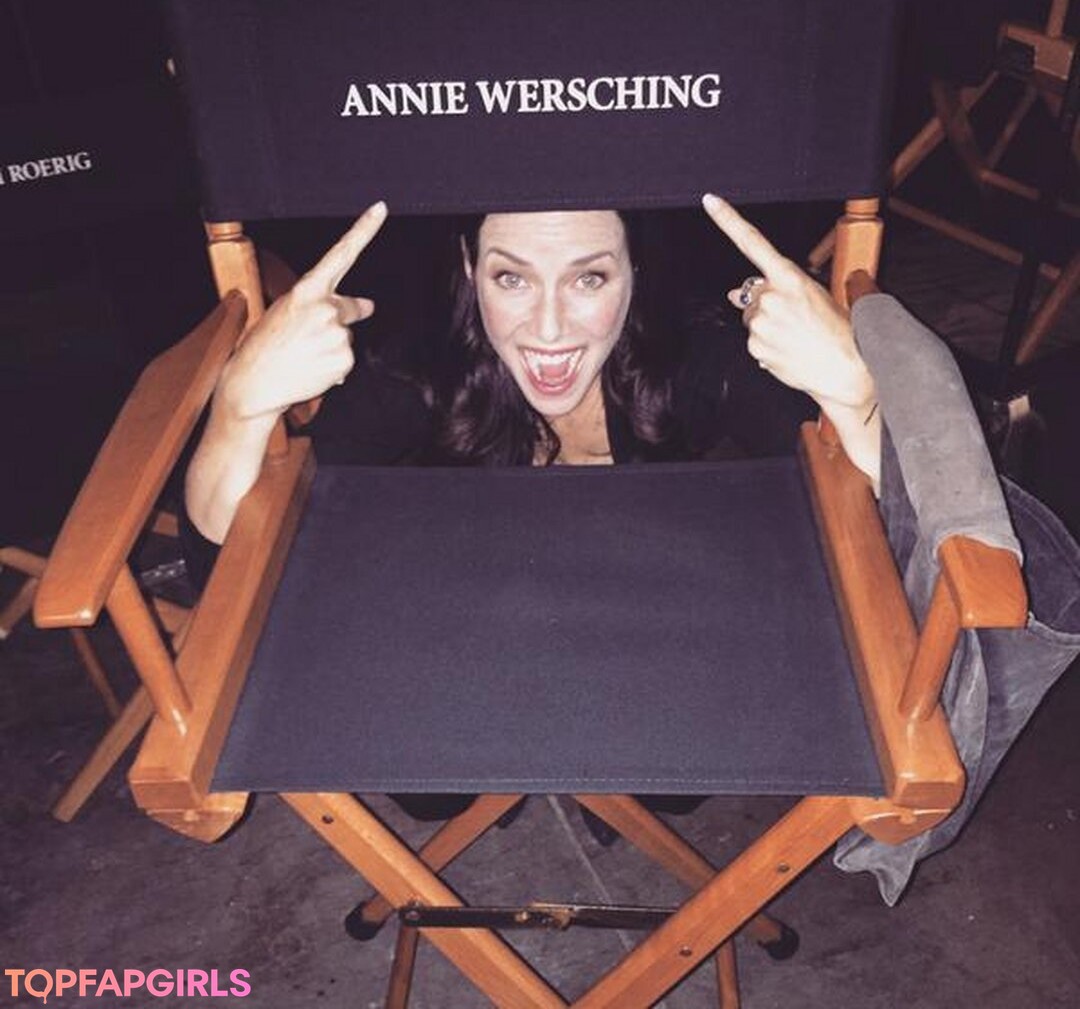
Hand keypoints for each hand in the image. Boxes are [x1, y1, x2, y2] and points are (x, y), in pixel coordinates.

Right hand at [220, 201, 387, 421]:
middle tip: (309, 335)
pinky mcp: (344, 360)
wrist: (253, 384)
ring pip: (346, 337)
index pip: (341, 254)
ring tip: (302, 355)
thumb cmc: (264, 346)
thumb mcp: (287, 312)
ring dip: (331, 345)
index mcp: (305, 290)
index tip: (381, 209)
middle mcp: (325, 308)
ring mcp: (337, 335)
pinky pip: (346, 360)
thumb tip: (370, 306)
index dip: (364, 230)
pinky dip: (333, 365)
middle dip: (340, 318)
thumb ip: (326, 303)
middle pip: (349, 308)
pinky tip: (310, 368)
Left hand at [701, 194, 873, 412]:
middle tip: (793, 317)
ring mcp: (760, 323)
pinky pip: (753, 340)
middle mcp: (771, 298)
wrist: (848, 368)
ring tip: (795, 335)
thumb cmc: (840, 332)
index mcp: (790, 277)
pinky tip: (788, 348)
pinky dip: (766, 343)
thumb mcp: (817, 297)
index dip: (728, 219)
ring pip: (751, 318)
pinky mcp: (755, 346)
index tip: (710, 201)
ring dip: (766, 323)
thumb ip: (775, 288)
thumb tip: (733, 292)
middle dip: (765, 301)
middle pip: (752, 292)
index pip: (753, 242)